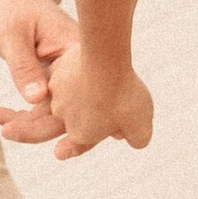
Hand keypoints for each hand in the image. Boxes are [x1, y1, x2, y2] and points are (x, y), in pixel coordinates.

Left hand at [0, 0, 72, 145]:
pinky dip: (23, 114)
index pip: (80, 96)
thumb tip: (37, 99)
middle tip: (7, 130)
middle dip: (38, 128)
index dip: (64, 121)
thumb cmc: (14, 8)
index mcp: (78, 52)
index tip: (32, 131)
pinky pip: (45, 106)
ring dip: (27, 124)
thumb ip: (24, 67)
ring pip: (55, 112)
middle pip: (70, 111)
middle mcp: (78, 68)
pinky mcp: (55, 80)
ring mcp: (68, 76)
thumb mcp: (13, 35)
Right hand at [48, 40, 153, 160]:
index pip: (91, 136)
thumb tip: (134, 140)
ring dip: (85, 89)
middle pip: (80, 115)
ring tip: (106, 78)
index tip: (111, 115)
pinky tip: (93, 64)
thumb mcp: (141, 126)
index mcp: (80, 135)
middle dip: (94, 109)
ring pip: (73, 94)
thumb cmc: (123, 94)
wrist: (105, 58)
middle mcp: (62, 117)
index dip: (106, 127)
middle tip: (115, 96)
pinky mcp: (55, 71)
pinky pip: (67, 74)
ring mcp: (57, 93)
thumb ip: (137, 140)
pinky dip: (78, 71)